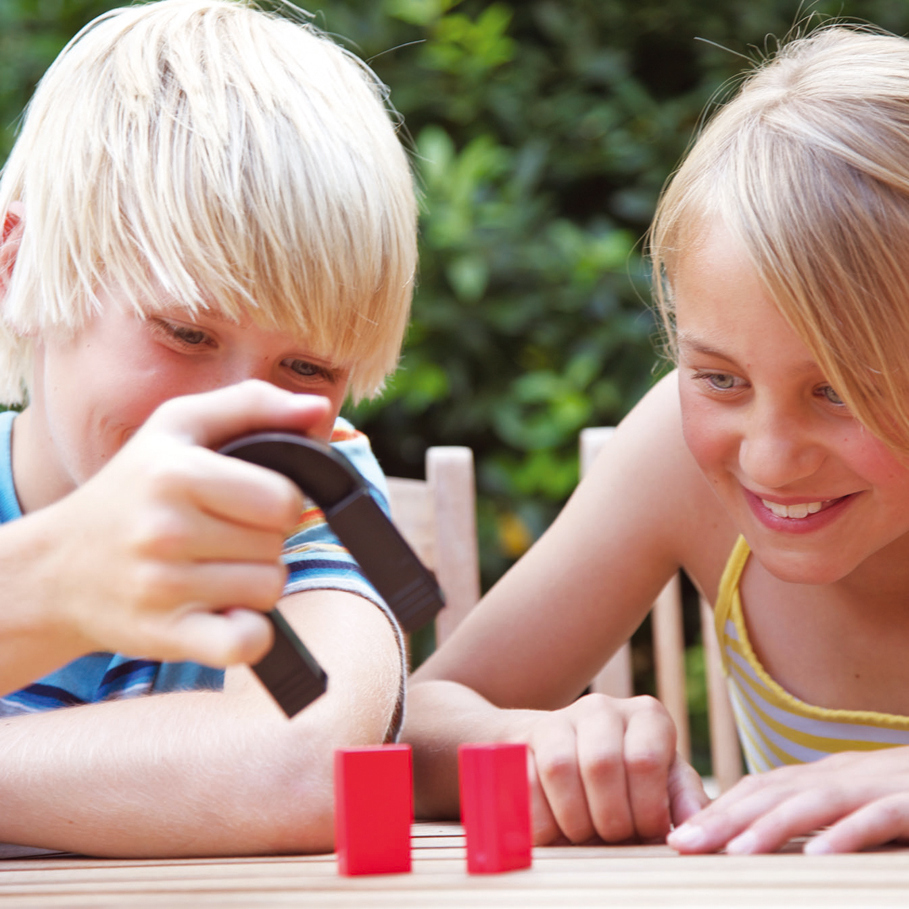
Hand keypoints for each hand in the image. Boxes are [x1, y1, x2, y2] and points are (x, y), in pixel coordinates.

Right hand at [41, 380, 330, 667]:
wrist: (54, 570)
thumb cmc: (131, 489)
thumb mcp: (178, 427)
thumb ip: (252, 405)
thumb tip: (317, 406)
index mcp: (176, 473)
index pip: (284, 499)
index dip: (276, 502)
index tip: (246, 503)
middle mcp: (166, 530)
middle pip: (278, 544)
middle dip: (261, 541)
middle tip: (219, 536)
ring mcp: (164, 588)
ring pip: (269, 589)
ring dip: (252, 583)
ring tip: (211, 569)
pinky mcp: (166, 637)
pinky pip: (247, 642)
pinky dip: (247, 633)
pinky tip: (220, 612)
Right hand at [524, 692, 708, 843]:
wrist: (572, 764)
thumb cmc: (631, 785)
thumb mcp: (665, 787)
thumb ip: (686, 803)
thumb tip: (700, 826)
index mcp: (648, 716)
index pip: (644, 761)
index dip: (644, 810)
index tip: (646, 832)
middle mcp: (603, 707)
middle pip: (600, 764)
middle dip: (608, 818)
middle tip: (614, 838)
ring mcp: (559, 718)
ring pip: (559, 768)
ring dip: (574, 819)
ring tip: (586, 833)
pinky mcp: (523, 739)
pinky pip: (525, 780)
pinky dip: (542, 818)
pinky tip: (557, 829)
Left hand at [668, 747, 908, 853]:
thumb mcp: (863, 808)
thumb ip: (824, 818)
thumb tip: (777, 845)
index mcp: (828, 777)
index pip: (762, 789)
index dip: (718, 811)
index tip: (678, 837)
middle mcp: (845, 775)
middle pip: (773, 793)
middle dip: (724, 819)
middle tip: (681, 844)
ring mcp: (880, 786)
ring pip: (815, 803)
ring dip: (770, 827)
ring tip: (733, 851)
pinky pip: (878, 819)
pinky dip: (846, 835)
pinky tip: (817, 855)